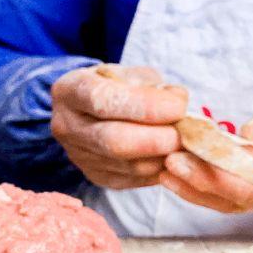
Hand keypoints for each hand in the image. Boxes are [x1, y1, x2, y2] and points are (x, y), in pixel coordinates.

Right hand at [51, 64, 186, 188]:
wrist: (92, 109)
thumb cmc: (115, 85)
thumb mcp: (128, 73)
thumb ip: (153, 85)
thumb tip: (178, 101)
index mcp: (70, 90)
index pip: (104, 100)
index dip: (146, 106)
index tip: (179, 106)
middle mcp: (67, 126)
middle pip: (114, 141)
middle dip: (157, 139)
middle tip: (185, 133)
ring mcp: (79, 156)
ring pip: (127, 165)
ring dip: (163, 156)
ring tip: (182, 142)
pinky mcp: (95, 176)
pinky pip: (133, 179)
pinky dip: (158, 169)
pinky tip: (171, 155)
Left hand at [159, 96, 252, 216]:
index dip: (241, 160)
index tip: (207, 142)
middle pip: (252, 193)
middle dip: (210, 176)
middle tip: (175, 158)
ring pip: (238, 203)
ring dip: (200, 187)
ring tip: (168, 168)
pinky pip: (235, 203)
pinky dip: (206, 192)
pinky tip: (179, 180)